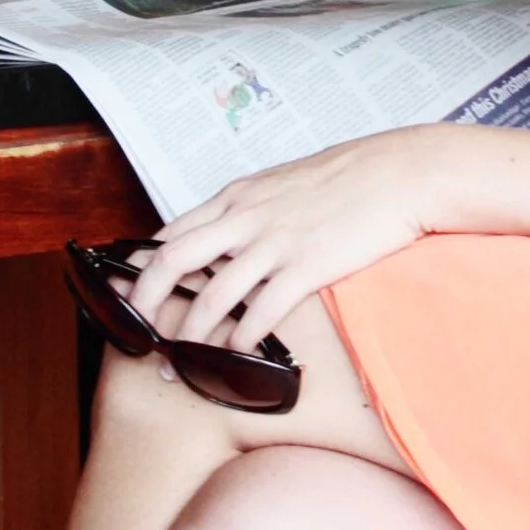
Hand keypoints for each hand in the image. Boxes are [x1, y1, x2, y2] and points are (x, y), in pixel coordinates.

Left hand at [128, 131, 445, 348]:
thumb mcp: (283, 182)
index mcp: (237, 196)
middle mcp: (245, 217)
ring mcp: (275, 242)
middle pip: (173, 260)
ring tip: (183, 357)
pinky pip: (262, 311)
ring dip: (192, 332)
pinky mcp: (307, 266)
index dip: (143, 266)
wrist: (400, 172)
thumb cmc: (349, 176)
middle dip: (146, 300)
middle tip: (137, 330)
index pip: (171, 231)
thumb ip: (251, 207)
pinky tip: (239, 353)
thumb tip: (230, 234)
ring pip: (213, 294)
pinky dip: (243, 338)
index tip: (129, 294)